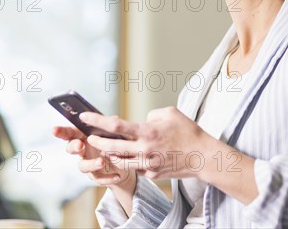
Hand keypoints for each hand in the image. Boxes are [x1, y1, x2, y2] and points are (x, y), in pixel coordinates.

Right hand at [52, 125, 135, 191]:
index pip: (71, 132)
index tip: (55, 130)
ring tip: (101, 162)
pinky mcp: (97, 175)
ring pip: (83, 166)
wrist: (128, 160)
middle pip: (71, 148)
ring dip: (91, 164)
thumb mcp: (116, 131)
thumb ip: (111, 126)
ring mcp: (88, 162)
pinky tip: (117, 176)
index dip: (62, 131)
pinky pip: (98, 178)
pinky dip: (107, 178)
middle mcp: (83, 149)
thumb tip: (112, 118)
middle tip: (80, 145)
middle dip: (73, 146)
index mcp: (85, 135)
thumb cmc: (117, 141)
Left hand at [79, 107, 217, 180]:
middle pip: (112, 148)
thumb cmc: (188, 132)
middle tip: (89, 137)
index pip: (115, 126)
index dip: (96, 121)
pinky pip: (135, 168)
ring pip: (120, 162)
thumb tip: (142, 120)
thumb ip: (152, 114)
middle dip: (97, 142)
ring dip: (110, 155)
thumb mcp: (170, 113)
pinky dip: (130, 162)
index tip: (84, 117)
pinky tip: (130, 157)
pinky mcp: (152, 174)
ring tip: (106, 148)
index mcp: (147, 132)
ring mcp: (147, 164)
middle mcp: (144, 149)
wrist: (203, 156)